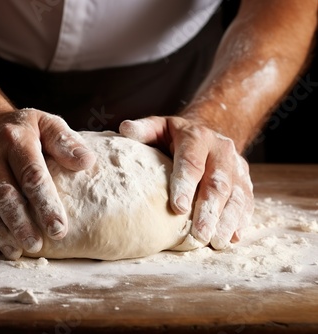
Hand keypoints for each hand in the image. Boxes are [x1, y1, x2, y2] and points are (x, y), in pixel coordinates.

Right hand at [0, 107, 95, 258]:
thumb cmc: (18, 129)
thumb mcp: (44, 123)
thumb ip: (65, 141)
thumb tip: (87, 163)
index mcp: (14, 138)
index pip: (31, 175)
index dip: (46, 204)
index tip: (59, 229)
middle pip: (5, 195)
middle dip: (22, 225)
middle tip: (37, 246)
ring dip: (0, 234)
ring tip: (17, 252)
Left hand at [119, 116, 253, 248]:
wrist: (206, 133)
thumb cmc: (174, 137)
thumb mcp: (158, 127)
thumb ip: (144, 130)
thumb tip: (125, 129)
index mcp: (197, 138)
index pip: (192, 162)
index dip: (185, 184)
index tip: (177, 208)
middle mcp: (222, 151)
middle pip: (217, 183)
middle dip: (209, 210)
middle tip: (199, 234)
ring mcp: (237, 167)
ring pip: (236, 196)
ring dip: (227, 221)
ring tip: (217, 242)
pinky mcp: (245, 182)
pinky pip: (246, 202)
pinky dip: (240, 221)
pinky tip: (232, 238)